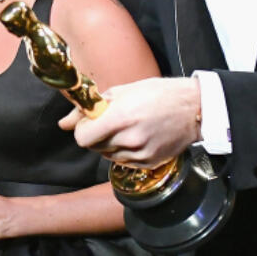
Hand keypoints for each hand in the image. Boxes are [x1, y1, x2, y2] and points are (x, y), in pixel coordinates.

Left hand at [63, 77, 201, 167]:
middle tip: (109, 122)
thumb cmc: (157, 94)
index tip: (90, 121)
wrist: (193, 108)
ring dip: (109, 144)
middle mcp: (129, 139)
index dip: (82, 129)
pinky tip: (137, 137)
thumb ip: (89, 109)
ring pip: (107, 155)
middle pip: (93, 147)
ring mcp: (139, 154)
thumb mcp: (121, 92)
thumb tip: (63, 123)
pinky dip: (124, 152)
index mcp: (120, 118)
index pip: (82, 138)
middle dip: (95, 135)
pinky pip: (123, 162)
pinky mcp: (148, 163)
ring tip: (126, 128)